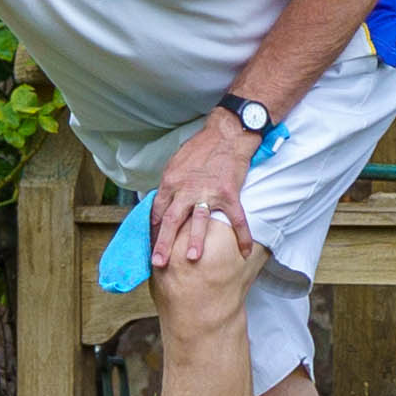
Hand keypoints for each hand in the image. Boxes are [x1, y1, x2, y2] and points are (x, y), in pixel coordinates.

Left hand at [149, 112, 255, 271]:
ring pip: (199, 220)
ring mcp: (208, 192)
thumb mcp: (176, 162)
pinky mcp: (229, 193)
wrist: (226, 134)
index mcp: (171, 181)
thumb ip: (170, 184)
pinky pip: (236, 219)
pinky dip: (242, 236)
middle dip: (163, 242)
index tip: (152, 245)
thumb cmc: (201, 147)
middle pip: (171, 218)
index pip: (157, 210)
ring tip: (191, 259)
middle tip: (158, 262)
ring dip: (194, 240)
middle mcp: (186, 188)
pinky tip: (244, 252)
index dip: (154, 229)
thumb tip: (162, 201)